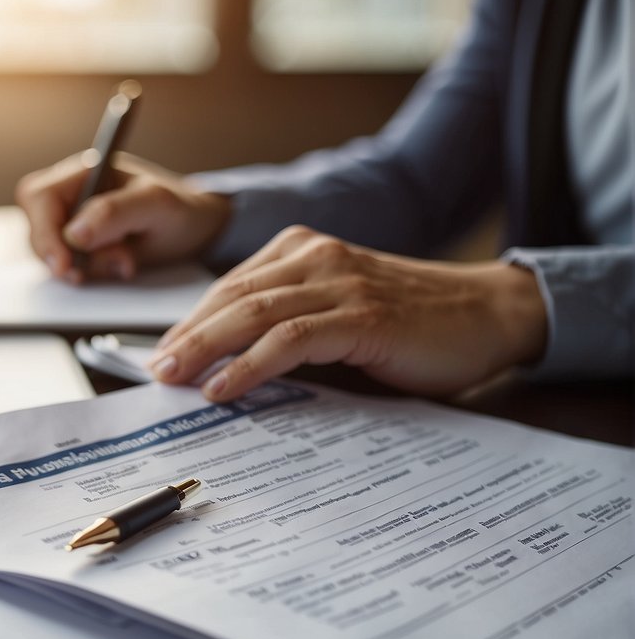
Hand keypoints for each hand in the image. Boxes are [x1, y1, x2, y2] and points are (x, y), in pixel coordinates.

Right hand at [14, 152, 229, 282]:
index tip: (64, 265)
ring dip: (85, 267)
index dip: (45, 233)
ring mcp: (71, 221)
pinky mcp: (79, 247)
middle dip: (67, 255)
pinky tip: (118, 267)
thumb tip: (73, 234)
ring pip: (50, 252)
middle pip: (37, 228)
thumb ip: (115, 213)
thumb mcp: (156, 206)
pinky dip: (90, 274)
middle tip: (107, 266)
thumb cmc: (180, 209)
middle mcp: (70, 194)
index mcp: (84, 171)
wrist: (198, 229)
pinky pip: (67, 266)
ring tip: (125, 262)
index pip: (38, 197)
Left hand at [149, 225, 547, 398]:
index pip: (229, 286)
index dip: (189, 322)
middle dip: (185, 336)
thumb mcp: (336, 314)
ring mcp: (339, 282)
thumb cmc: (409, 322)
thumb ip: (288, 327)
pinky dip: (249, 365)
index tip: (160, 355)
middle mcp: (315, 256)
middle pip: (230, 296)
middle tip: (152, 371)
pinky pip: (290, 339)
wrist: (487, 315)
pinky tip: (223, 388)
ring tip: (173, 378)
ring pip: (252, 312)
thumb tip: (224, 366)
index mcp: (302, 250)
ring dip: (205, 349)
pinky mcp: (362, 315)